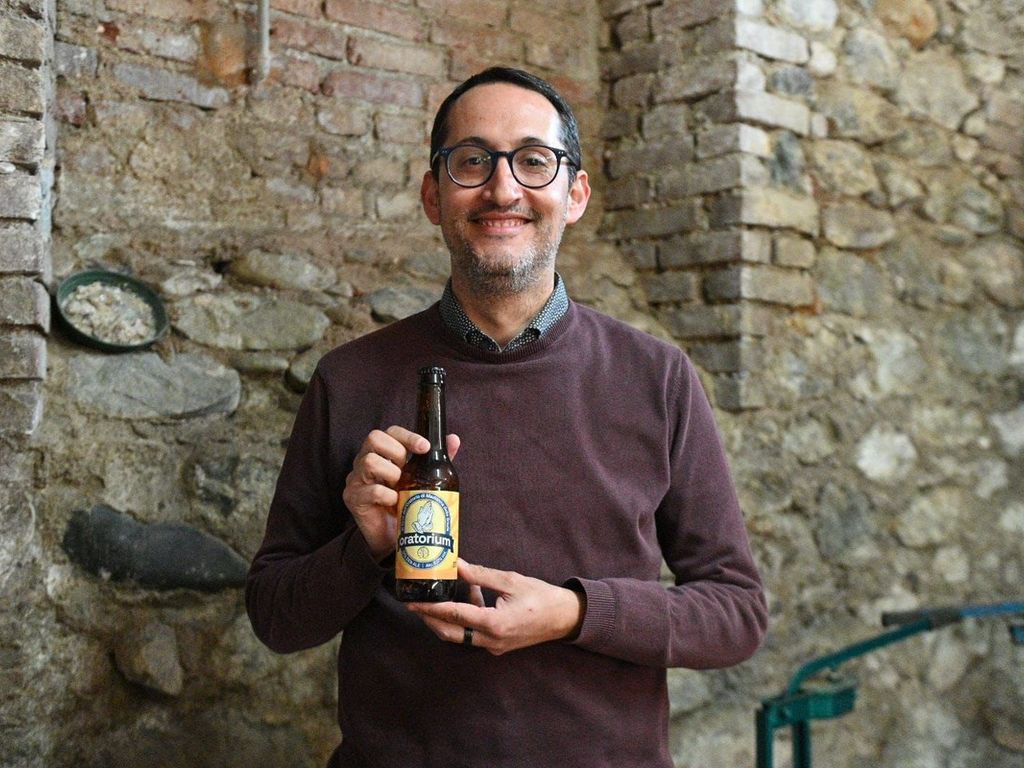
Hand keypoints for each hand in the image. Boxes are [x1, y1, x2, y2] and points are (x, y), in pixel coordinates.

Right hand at [342, 426, 459, 560]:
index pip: (389, 431)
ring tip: (400, 487)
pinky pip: (371, 490)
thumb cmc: (405, 503)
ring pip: (370, 461)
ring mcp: (355, 479)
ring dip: (392, 473)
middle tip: (407, 471)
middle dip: (398, 452)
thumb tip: (454, 439)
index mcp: (380, 453)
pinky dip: (387, 495)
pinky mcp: (353, 498)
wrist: (391, 537)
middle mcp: (364, 461)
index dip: (407, 436)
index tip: (424, 447)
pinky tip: (395, 502)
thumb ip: (434, 459)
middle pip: (374, 438)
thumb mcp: (422, 478)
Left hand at [407, 559, 584, 654]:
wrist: (565, 618)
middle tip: (415, 603)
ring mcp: (494, 646)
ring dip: (447, 619)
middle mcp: (491, 640)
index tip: (411, 602)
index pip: (453, 615)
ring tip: (437, 598)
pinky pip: (473, 635)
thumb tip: (457, 565)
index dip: (430, 608)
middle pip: (450, 632)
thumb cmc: (541, 597)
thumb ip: (481, 575)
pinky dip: (465, 619)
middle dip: (430, 618)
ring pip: (460, 635)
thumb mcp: (511, 580)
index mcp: (494, 623)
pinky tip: (468, 598)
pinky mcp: (498, 646)